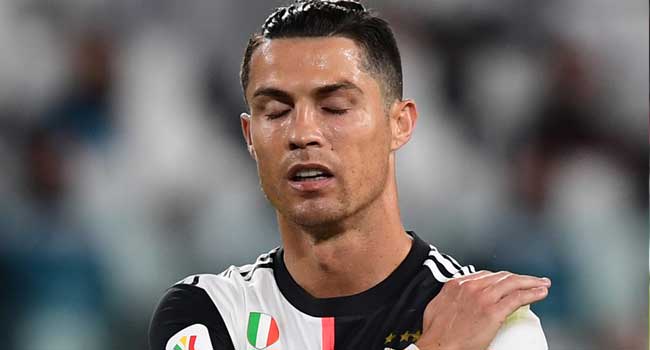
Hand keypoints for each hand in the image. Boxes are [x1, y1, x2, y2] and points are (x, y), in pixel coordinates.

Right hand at [415, 270, 550, 349]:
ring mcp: (483, 297)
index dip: (501, 277)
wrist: (438, 346)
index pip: (485, 275)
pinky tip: (541, 293)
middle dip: (518, 277)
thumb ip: (450, 298)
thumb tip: (458, 300)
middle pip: (501, 276)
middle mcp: (471, 286)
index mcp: (457, 284)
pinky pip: (518, 298)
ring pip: (513, 283)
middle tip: (531, 281)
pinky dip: (532, 293)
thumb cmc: (435, 333)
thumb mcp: (437, 306)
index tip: (509, 282)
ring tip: (542, 284)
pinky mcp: (494, 311)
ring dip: (531, 282)